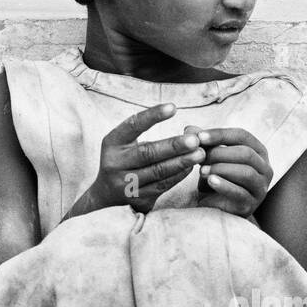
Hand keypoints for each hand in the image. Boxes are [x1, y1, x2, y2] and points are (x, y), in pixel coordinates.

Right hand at [86, 103, 205, 212]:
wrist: (106, 195)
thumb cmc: (125, 160)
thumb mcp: (127, 143)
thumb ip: (150, 133)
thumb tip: (191, 130)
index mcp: (112, 143)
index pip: (133, 126)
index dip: (152, 116)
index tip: (173, 108)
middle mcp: (116, 164)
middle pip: (147, 153)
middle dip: (174, 146)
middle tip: (195, 139)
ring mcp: (125, 184)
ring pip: (157, 172)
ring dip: (181, 162)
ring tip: (200, 153)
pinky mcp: (137, 199)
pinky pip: (162, 186)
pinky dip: (178, 175)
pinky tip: (191, 167)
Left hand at [188, 125, 272, 216]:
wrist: (215, 207)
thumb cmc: (217, 177)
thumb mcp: (210, 158)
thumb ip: (203, 143)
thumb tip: (189, 129)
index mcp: (258, 151)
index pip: (242, 136)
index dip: (220, 134)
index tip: (199, 137)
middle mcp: (265, 168)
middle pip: (246, 153)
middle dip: (220, 153)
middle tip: (199, 157)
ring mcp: (260, 188)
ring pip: (246, 173)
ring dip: (221, 169)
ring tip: (202, 171)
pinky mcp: (251, 205)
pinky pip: (240, 193)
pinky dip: (224, 186)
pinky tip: (210, 181)